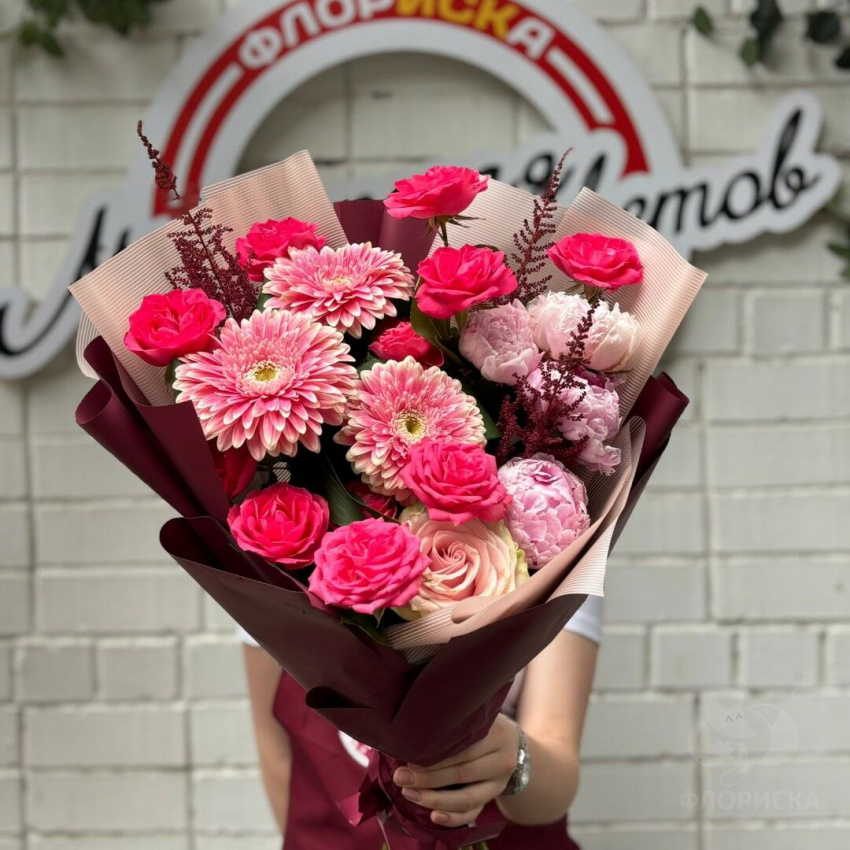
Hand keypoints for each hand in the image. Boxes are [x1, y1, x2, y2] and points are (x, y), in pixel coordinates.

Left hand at [392, 714, 519, 827]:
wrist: (510, 742)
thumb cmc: (482, 725)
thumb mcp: (476, 718)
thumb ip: (454, 725)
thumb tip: (412, 731)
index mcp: (496, 734)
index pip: (464, 748)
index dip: (436, 756)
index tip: (409, 758)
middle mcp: (502, 761)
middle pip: (463, 773)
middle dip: (428, 778)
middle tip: (401, 777)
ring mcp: (499, 784)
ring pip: (468, 798)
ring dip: (435, 799)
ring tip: (410, 794)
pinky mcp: (493, 799)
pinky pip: (473, 813)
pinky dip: (452, 818)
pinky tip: (434, 816)